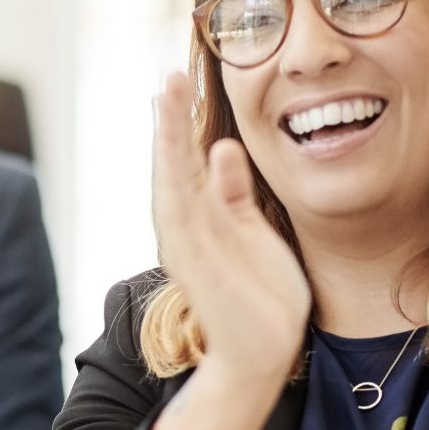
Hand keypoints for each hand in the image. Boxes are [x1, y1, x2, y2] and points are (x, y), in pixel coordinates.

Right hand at [151, 72, 310, 380]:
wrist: (262, 351)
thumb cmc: (259, 294)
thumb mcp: (252, 230)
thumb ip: (234, 192)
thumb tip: (224, 148)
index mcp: (201, 217)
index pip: (187, 162)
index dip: (180, 124)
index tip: (179, 83)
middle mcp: (187, 228)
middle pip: (173, 165)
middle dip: (169, 122)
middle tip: (168, 78)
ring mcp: (189, 245)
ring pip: (172, 182)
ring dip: (168, 141)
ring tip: (166, 99)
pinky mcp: (198, 265)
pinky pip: (184, 217)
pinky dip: (177, 186)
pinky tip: (179, 155)